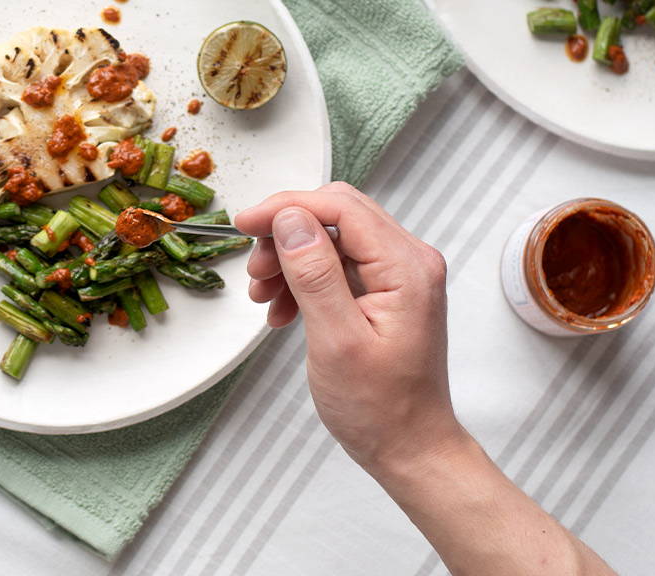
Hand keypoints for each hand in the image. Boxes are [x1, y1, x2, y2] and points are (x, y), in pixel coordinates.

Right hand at [235, 183, 466, 475]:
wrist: (409, 448)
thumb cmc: (381, 407)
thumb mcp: (336, 341)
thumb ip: (314, 275)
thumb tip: (290, 219)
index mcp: (406, 267)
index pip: (341, 206)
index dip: (287, 207)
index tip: (245, 223)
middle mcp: (409, 261)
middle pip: (335, 216)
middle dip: (286, 235)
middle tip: (254, 271)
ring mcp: (399, 276)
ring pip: (331, 239)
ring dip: (290, 260)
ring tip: (264, 297)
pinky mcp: (385, 292)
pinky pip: (336, 266)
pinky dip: (303, 280)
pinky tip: (283, 311)